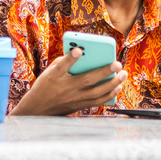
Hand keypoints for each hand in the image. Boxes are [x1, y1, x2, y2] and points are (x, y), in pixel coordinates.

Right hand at [8, 48, 125, 115]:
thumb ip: (64, 62)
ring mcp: (74, 99)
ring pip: (96, 93)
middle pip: (86, 80)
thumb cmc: (45, 86)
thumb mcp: (49, 72)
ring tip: (122, 75)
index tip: (79, 49)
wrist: (37, 109)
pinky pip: (97, 102)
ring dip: (111, 84)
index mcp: (55, 77)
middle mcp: (66, 89)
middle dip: (103, 72)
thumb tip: (81, 53)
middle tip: (117, 64)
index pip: (62, 66)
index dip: (70, 58)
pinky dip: (108, 95)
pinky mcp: (79, 106)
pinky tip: (117, 87)